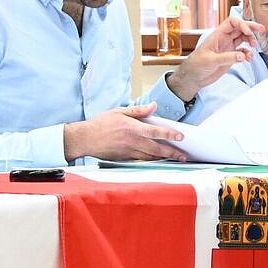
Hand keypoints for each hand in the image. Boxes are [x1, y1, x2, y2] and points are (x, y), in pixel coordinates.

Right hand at [67, 103, 186, 161]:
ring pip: (151, 157)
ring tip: (176, 159)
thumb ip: (138, 110)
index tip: (181, 137)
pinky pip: (142, 161)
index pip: (155, 132)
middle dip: (172, 152)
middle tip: (183, 155)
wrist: (84, 139)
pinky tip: (159, 161)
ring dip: (164, 158)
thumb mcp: (119, 111)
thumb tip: (154, 106)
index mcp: (132, 127)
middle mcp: (132, 141)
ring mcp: (129, 151)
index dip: (169, 134)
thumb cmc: (100, 124)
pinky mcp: (125, 158)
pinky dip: (152, 161)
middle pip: (157, 148)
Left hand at [167, 12, 261, 99]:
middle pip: (240, 29)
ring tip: (254, 49)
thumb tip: (242, 55)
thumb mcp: (210, 60)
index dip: (242, 24)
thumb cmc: (196, 65)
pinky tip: (248, 59)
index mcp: (217, 35)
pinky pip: (242, 52)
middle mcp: (224, 39)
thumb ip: (227, 58)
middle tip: (261, 30)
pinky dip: (247, 54)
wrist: (193, 77)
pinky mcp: (230, 57)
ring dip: (250, 42)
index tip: (248, 32)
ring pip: (243, 39)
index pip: (232, 23)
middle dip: (251, 29)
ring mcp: (228, 48)